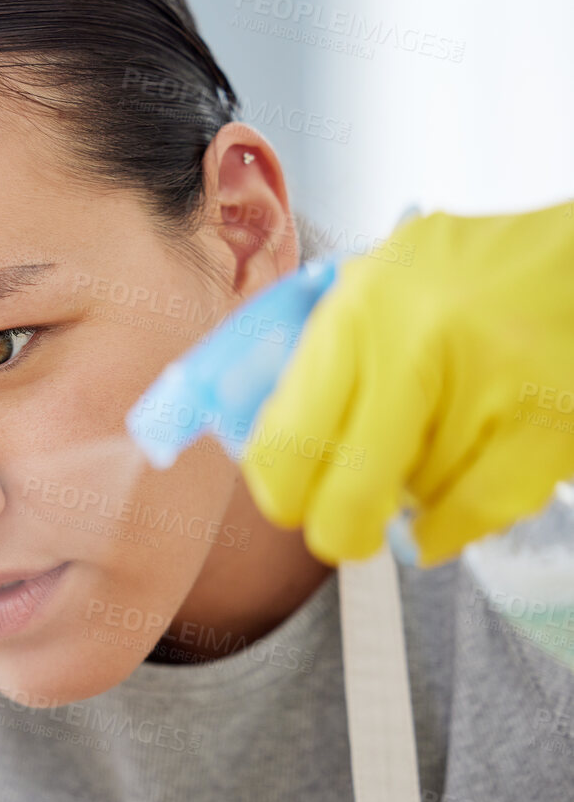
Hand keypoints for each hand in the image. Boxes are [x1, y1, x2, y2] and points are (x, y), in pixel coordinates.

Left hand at [241, 199, 573, 565]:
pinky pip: (479, 512)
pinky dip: (455, 524)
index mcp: (356, 310)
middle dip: (338, 527)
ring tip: (427, 454)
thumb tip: (257, 443)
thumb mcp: (377, 288)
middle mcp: (418, 346)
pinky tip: (450, 507)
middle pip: (347, 494)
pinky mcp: (553, 424)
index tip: (286, 500)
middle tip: (340, 526)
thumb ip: (319, 359)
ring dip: (412, 500)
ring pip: (416, 503)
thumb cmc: (476, 274)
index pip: (283, 439)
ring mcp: (492, 388)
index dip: (279, 490)